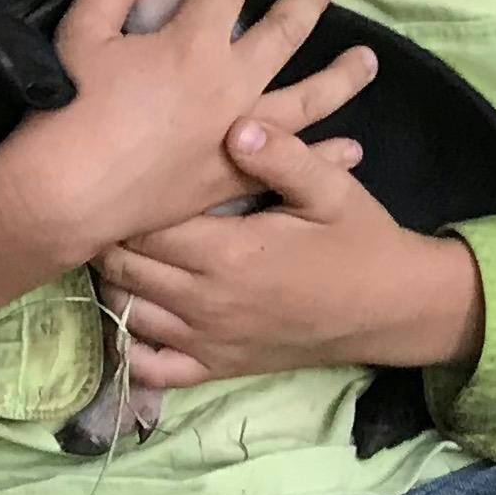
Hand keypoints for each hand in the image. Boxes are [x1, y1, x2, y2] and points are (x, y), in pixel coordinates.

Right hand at [42, 0, 378, 245]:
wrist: (70, 193)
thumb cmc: (71, 109)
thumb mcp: (81, 32)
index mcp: (195, 40)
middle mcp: (233, 81)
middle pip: (287, 29)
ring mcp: (243, 131)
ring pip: (312, 96)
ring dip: (344, 75)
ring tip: (368, 60)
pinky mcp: (236, 176)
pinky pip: (296, 161)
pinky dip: (327, 154)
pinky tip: (350, 148)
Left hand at [94, 119, 487, 389]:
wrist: (391, 307)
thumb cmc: (359, 240)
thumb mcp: (332, 189)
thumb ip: (283, 156)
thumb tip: (236, 125)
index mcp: (228, 253)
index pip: (143, 225)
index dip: (120, 200)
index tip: (115, 175)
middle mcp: (207, 302)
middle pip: (123, 267)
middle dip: (106, 236)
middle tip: (104, 206)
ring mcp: (207, 340)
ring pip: (125, 314)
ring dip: (110, 282)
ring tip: (112, 248)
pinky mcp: (216, 367)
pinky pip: (151, 369)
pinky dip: (127, 345)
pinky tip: (127, 314)